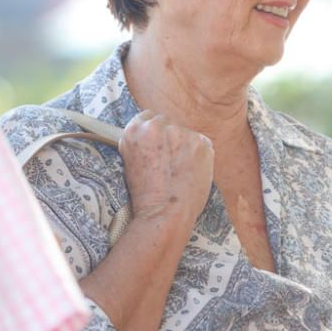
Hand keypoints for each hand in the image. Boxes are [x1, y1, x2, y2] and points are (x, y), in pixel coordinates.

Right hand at [120, 110, 213, 224]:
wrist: (166, 213)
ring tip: (180, 170)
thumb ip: (141, 142)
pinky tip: (192, 171)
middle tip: (169, 161)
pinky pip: (201, 143)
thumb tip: (153, 134)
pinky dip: (199, 155)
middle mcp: (157, 125)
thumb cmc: (146, 195)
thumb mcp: (130, 162)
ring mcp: (181, 132)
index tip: (157, 145)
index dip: (154, 134)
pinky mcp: (201, 141)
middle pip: (167, 122)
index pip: (148, 117)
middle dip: (169, 138)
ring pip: (185, 133)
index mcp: (135, 129)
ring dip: (184, 146)